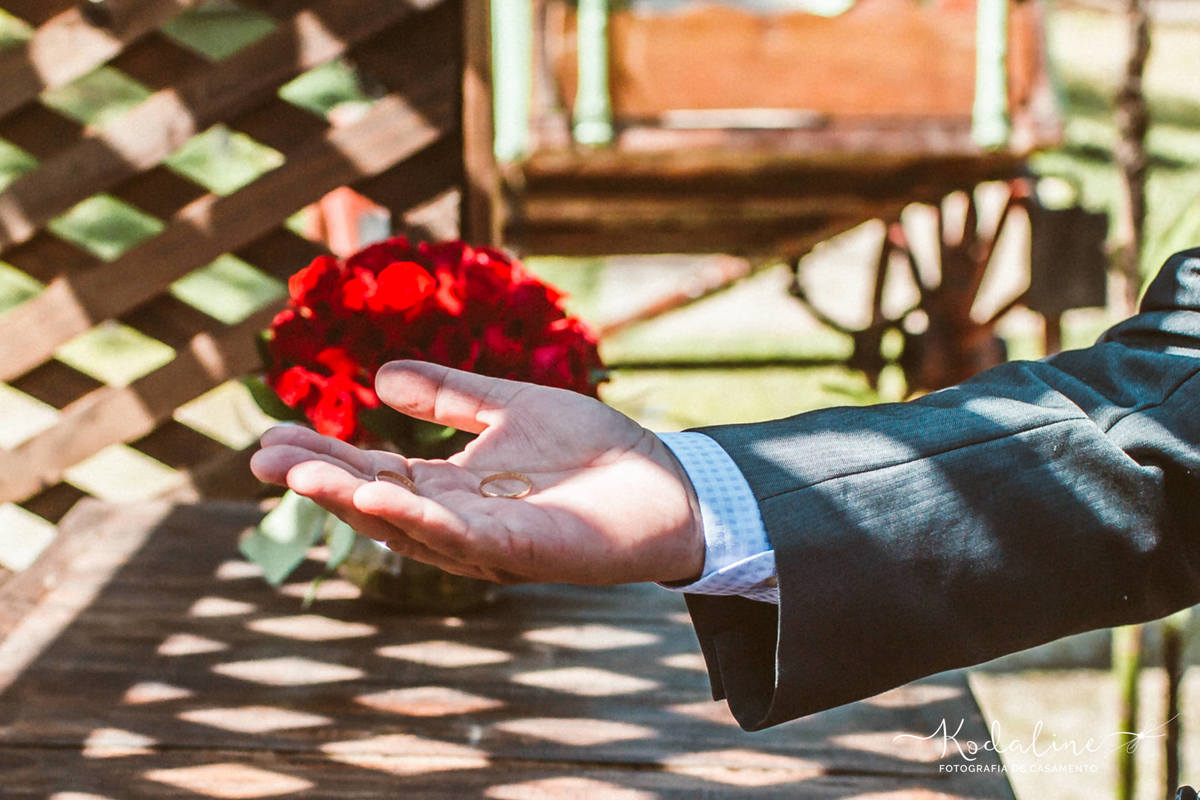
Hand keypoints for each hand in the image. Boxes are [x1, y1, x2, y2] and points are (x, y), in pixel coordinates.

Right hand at [250, 361, 704, 585]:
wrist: (670, 482)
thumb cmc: (595, 451)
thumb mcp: (510, 408)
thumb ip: (451, 396)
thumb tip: (381, 376)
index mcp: (454, 488)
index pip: (374, 472)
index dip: (324, 457)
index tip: (270, 438)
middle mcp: (461, 520)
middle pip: (376, 502)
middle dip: (320, 481)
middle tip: (261, 459)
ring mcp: (491, 541)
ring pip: (407, 526)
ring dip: (351, 499)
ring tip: (300, 473)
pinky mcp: (526, 550)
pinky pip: (462, 536)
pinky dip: (416, 517)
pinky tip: (376, 493)